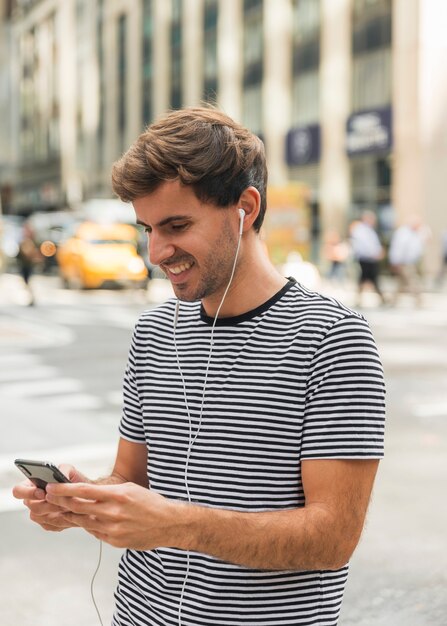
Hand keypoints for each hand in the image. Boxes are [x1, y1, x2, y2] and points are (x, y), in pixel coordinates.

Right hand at [12, 464, 89, 531]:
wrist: (85, 495)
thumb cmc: (74, 480)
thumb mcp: (70, 470)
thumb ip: (63, 469)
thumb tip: (58, 474)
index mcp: (32, 485)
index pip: (18, 490)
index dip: (28, 492)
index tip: (42, 492)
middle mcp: (32, 500)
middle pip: (31, 506)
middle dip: (47, 503)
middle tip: (61, 501)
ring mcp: (39, 513)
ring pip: (40, 516)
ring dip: (56, 511)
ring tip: (69, 505)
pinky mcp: (47, 524)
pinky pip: (50, 525)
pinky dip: (61, 519)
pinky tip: (70, 513)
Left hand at [45, 481, 181, 549]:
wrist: (168, 524)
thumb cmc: (149, 502)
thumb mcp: (129, 489)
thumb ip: (107, 492)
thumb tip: (84, 492)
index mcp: (118, 495)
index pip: (83, 491)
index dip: (64, 489)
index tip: (51, 487)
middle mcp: (113, 513)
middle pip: (78, 507)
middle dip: (61, 501)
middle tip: (49, 496)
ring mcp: (113, 529)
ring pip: (83, 522)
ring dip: (71, 515)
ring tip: (63, 509)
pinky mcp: (114, 541)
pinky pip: (95, 532)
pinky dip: (89, 525)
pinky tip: (87, 520)